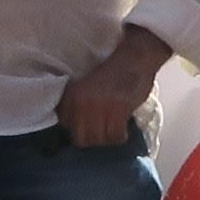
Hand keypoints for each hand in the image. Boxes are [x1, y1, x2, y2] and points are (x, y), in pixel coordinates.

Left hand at [58, 27, 174, 148]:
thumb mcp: (84, 86)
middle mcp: (80, 103)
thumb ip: (76, 106)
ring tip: (114, 127)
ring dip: (107, 137)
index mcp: (70, 96)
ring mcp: (99, 108)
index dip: (79, 128)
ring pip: (98, 140)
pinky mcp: (118, 111)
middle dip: (92, 137)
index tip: (89, 123)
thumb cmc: (111, 73)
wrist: (133, 59)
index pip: (66, 127)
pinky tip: (123, 127)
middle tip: (103, 129)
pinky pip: (115, 136)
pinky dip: (120, 135)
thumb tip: (73, 129)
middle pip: (81, 139)